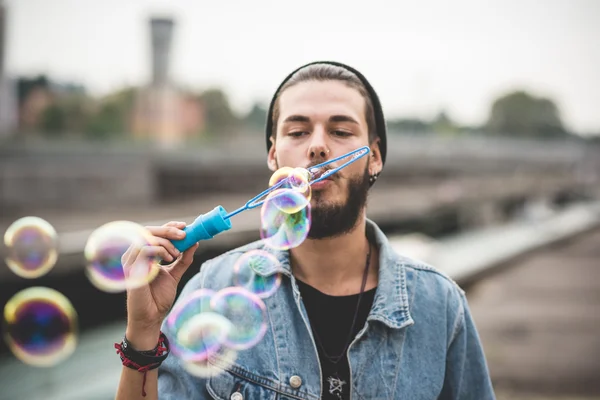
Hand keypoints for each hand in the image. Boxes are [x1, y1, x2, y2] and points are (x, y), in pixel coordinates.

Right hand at [122, 221, 198, 348]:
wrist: (152, 317)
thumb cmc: (159, 297)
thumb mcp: (175, 274)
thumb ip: (183, 259)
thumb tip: (195, 242)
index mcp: (143, 255)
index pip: (153, 232)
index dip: (169, 227)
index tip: (185, 227)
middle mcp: (134, 255)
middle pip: (148, 230)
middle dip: (169, 230)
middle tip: (185, 235)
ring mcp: (131, 261)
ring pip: (146, 237)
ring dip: (165, 242)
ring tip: (175, 255)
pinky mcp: (131, 269)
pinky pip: (144, 249)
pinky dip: (159, 250)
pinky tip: (169, 259)